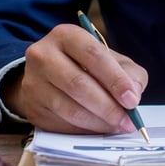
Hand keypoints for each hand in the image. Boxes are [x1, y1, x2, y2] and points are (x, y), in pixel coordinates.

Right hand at [0, 24, 147, 133]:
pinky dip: (85, 130)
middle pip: (78, 84)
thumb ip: (129, 74)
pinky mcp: (32, 107)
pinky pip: (61, 123)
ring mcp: (33, 82)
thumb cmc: (87, 66)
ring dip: (98, 122)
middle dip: (108, 106)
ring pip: (69, 108)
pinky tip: (99, 128)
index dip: (115, 79)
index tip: (132, 100)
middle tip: (127, 121)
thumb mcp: (112, 60)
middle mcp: (43, 55)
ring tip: (117, 126)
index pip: (93, 55)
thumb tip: (133, 95)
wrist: (49, 75)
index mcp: (66, 35)